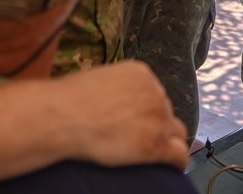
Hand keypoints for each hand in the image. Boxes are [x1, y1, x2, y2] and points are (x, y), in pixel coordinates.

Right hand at [59, 60, 189, 169]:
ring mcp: (158, 118)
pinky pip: (178, 155)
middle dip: (156, 124)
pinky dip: (177, 162)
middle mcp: (155, 92)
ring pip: (176, 133)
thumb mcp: (101, 77)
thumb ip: (118, 87)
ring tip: (159, 154)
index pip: (154, 93)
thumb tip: (117, 100)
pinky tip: (172, 168)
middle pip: (166, 112)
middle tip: (140, 138)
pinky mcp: (155, 143)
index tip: (139, 120)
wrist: (64, 116)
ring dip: (168, 142)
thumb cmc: (71, 99)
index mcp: (142, 74)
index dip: (147, 110)